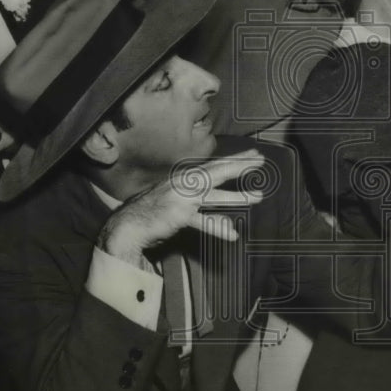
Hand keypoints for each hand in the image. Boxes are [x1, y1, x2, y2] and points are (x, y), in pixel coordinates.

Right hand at [97, 149, 266, 266]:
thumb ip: (203, 206)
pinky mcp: (179, 216)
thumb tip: (226, 217)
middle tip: (261, 160)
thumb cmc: (154, 211)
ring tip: (258, 197)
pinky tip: (232, 235)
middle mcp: (186, 184)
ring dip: (238, 197)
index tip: (253, 154)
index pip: (215, 166)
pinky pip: (202, 222)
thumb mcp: (180, 201)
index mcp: (187, 178)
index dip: (235, 160)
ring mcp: (183, 199)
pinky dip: (217, 229)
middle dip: (240, 166)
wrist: (129, 223)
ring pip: (215, 196)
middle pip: (218, 172)